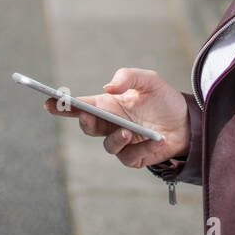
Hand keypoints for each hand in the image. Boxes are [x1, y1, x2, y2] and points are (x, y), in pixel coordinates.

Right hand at [43, 67, 189, 167]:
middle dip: (83, 121)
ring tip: (129, 131)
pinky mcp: (134, 157)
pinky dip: (140, 149)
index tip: (48, 101)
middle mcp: (110, 124)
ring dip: (115, 139)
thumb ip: (128, 76)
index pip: (79, 106)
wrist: (187, 123)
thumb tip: (108, 88)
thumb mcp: (149, 80)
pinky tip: (155, 141)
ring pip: (108, 145)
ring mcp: (121, 142)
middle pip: (87, 127)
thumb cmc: (163, 100)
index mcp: (107, 104)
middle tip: (86, 116)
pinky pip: (128, 157)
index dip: (61, 105)